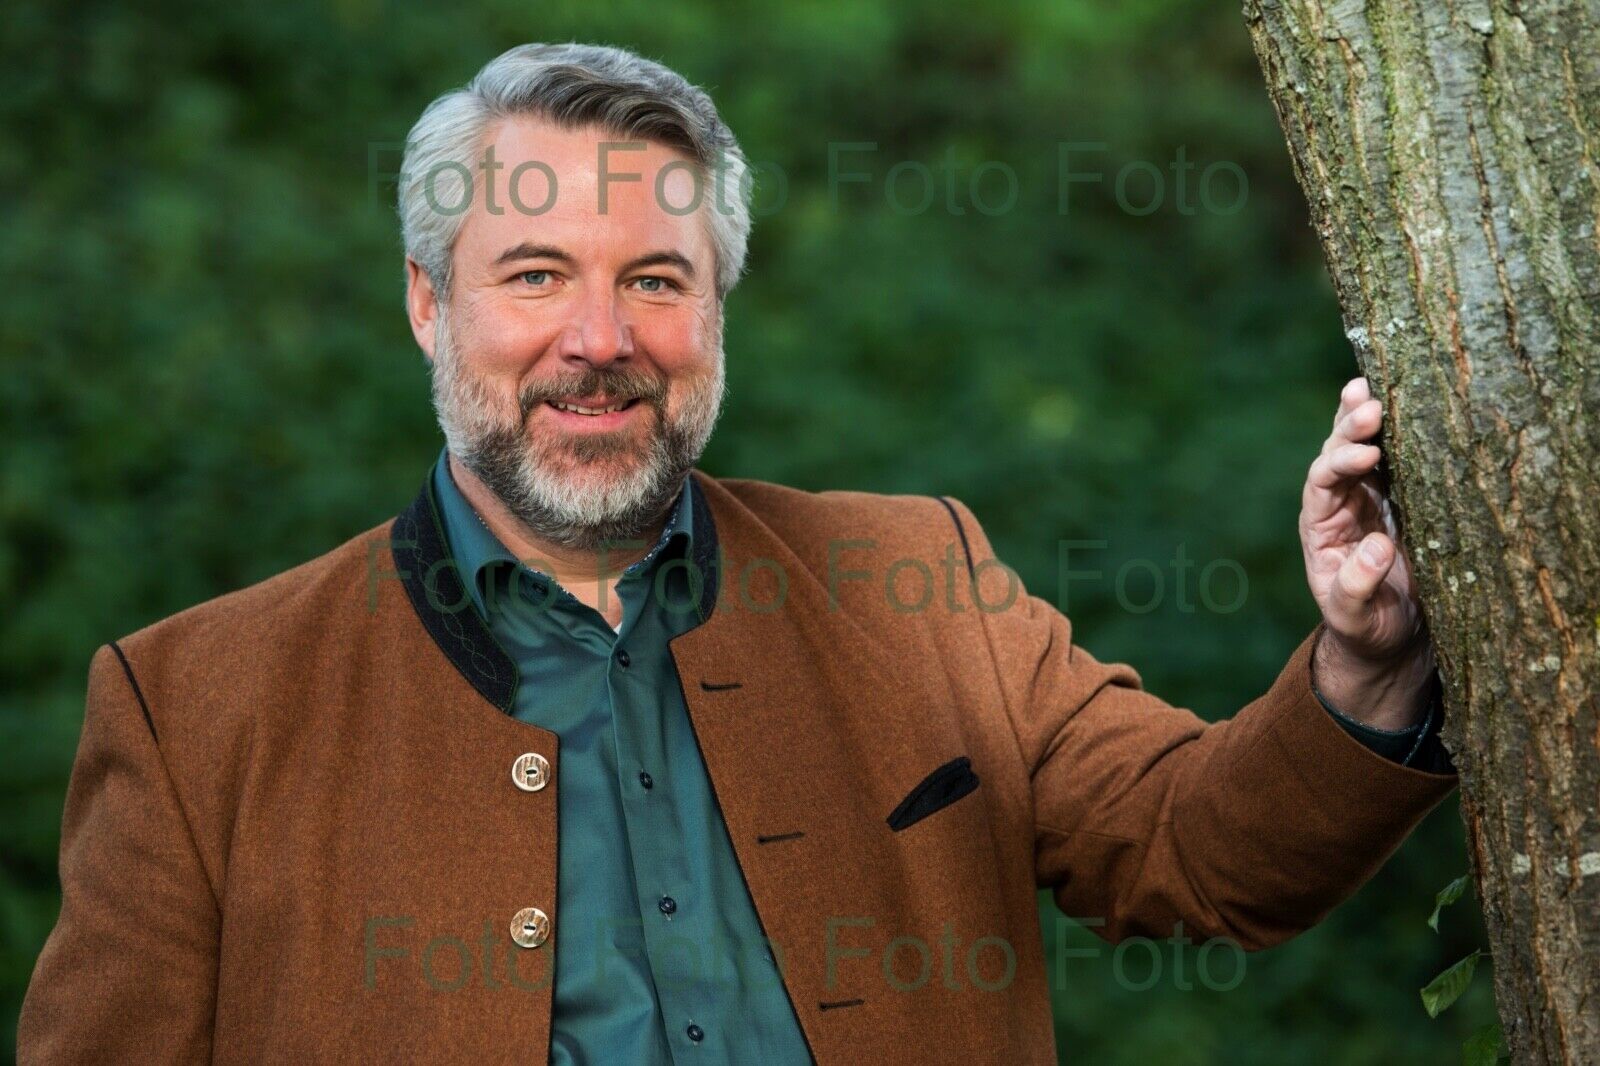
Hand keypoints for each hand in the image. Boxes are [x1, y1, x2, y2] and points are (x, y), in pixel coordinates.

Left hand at [1299, 376, 1432, 727]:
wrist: (1389, 636)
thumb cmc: (1366, 626)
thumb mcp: (1355, 616)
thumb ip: (1356, 586)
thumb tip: (1377, 545)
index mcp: (1320, 527)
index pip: (1321, 485)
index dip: (1340, 464)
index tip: (1367, 454)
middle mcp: (1341, 504)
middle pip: (1337, 455)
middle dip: (1351, 429)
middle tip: (1372, 405)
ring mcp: (1371, 497)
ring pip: (1364, 448)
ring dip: (1366, 419)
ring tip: (1373, 386)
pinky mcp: (1403, 498)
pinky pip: (1397, 459)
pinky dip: (1397, 432)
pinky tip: (1403, 402)